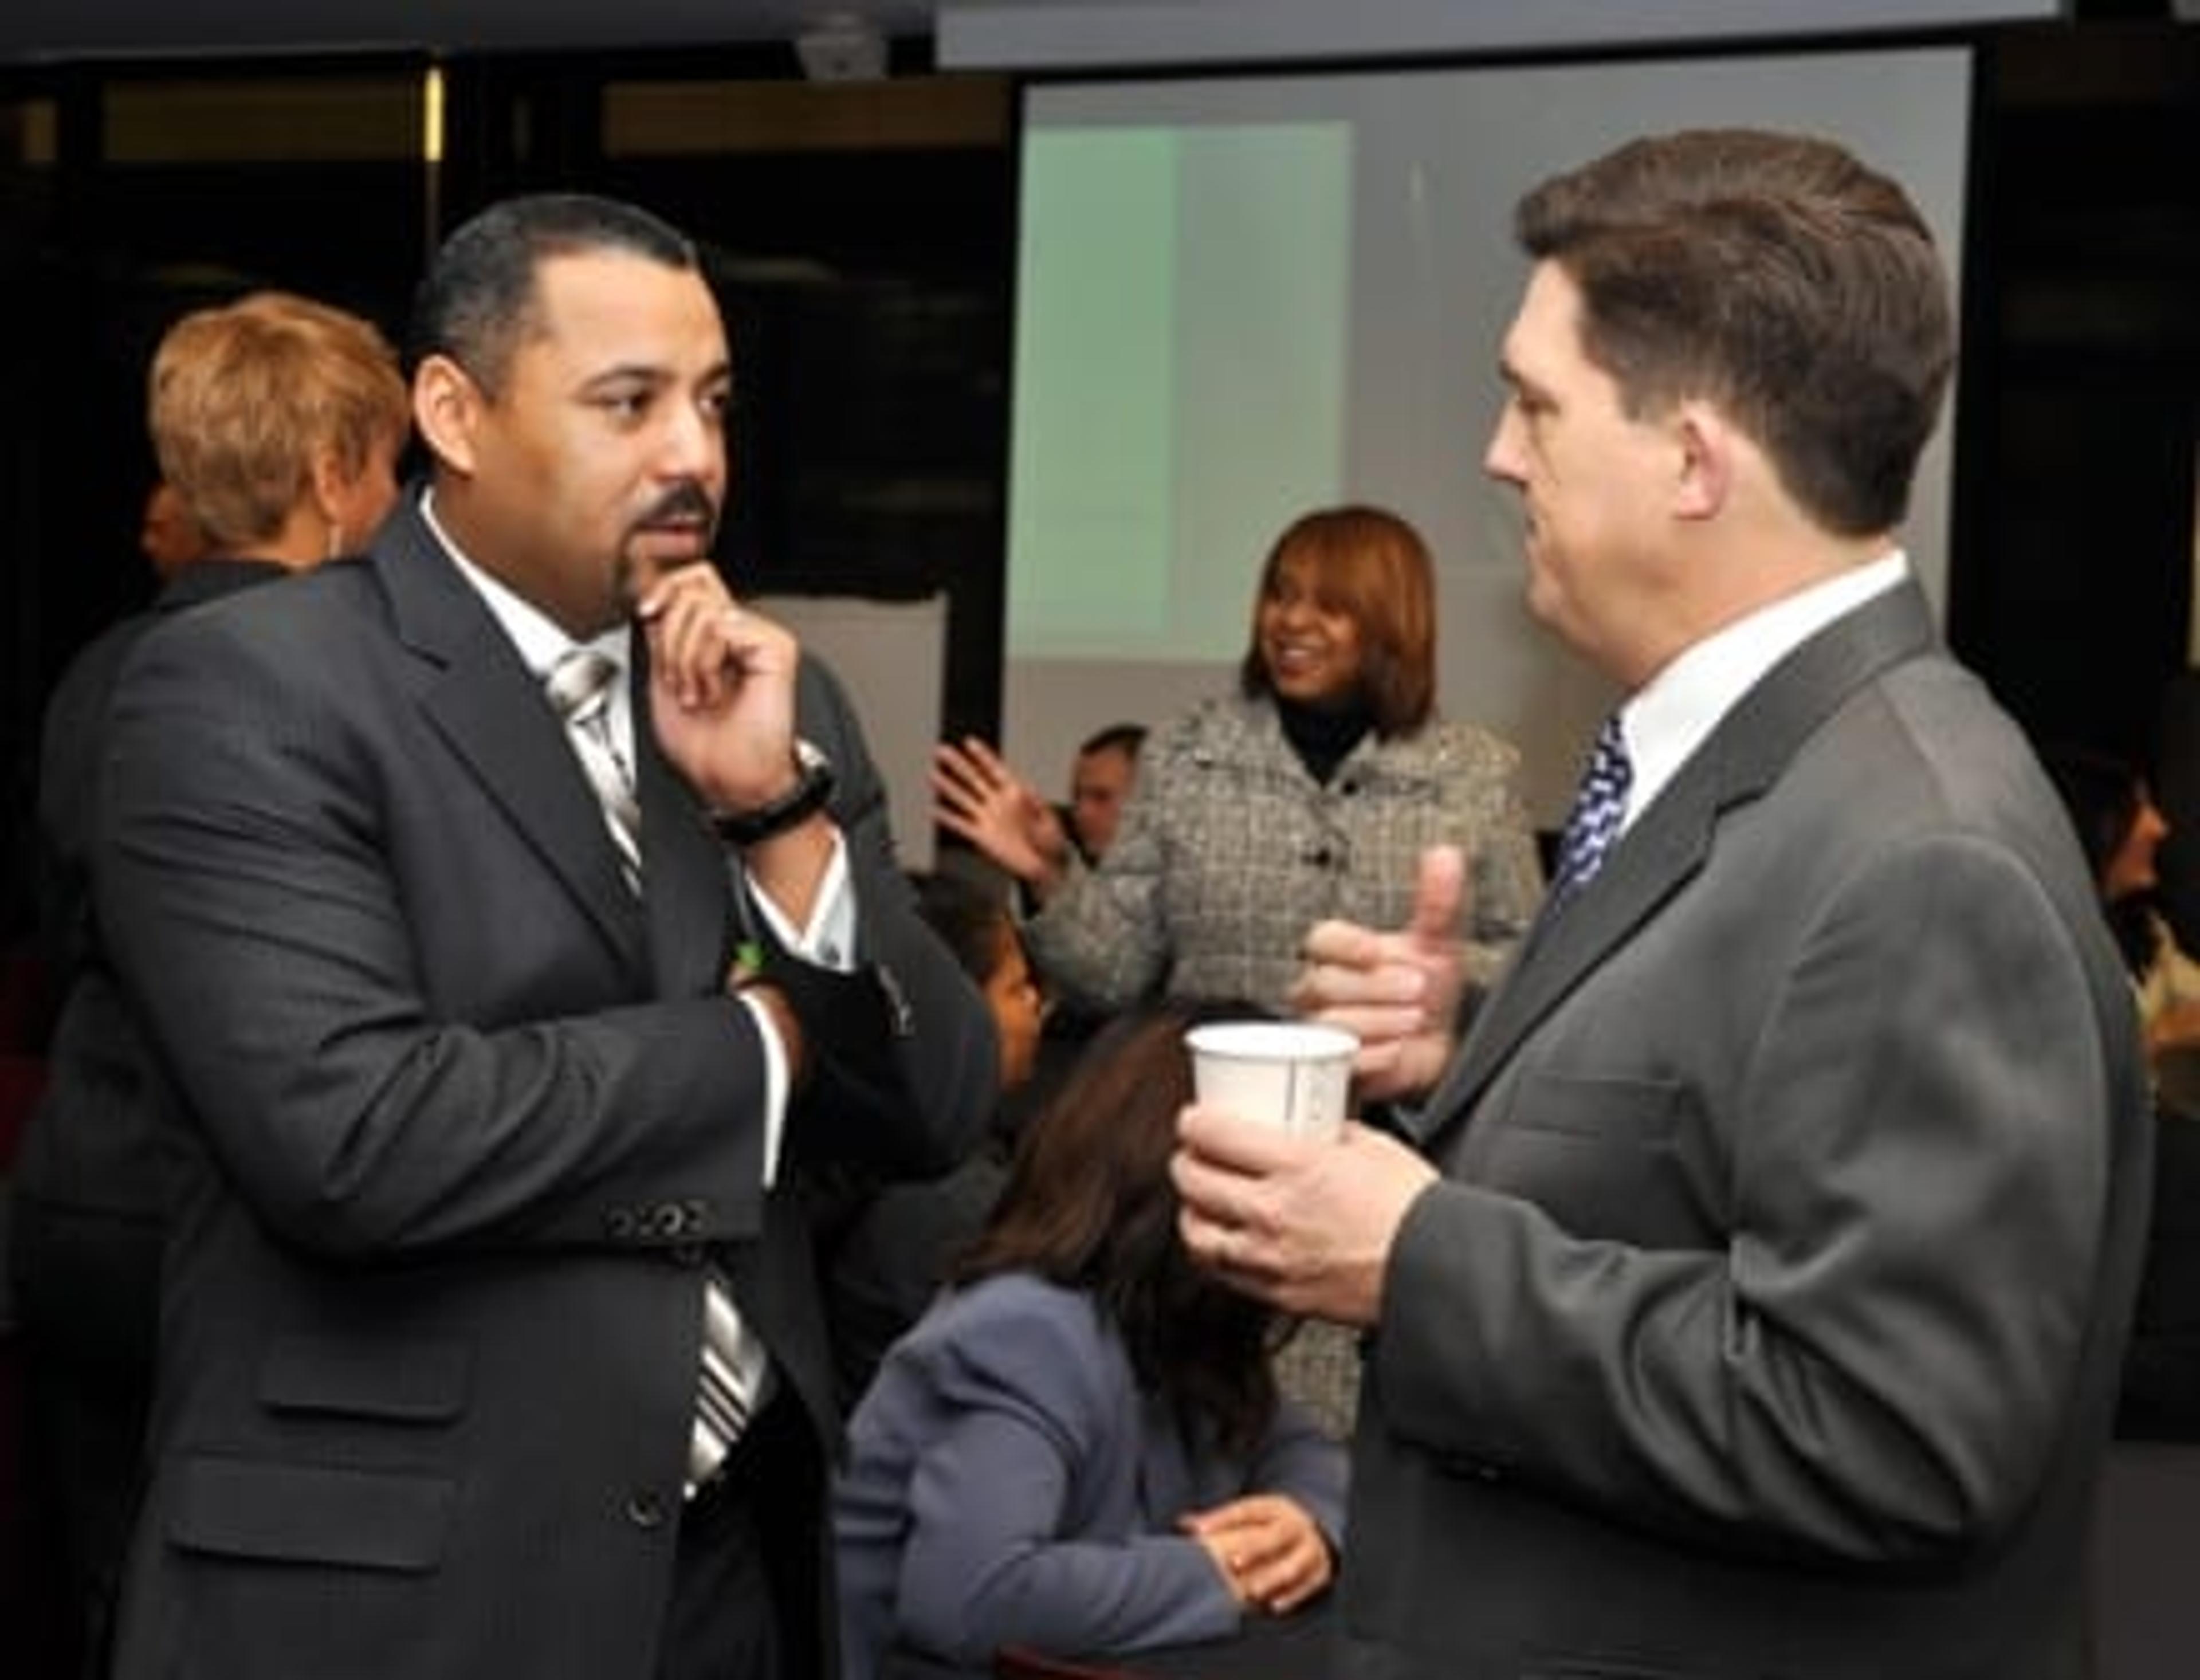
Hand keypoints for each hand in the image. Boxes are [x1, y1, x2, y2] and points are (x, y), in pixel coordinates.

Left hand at [637, 566, 799, 811]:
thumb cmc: (705, 745)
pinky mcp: (776, 648)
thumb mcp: (663, 679)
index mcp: (718, 636)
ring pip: (702, 608)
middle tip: (675, 676)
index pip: (693, 582)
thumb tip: (653, 602)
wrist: (730, 779)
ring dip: (684, 657)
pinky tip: (714, 691)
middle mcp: (743, 632)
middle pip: (695, 584)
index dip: (664, 589)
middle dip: (669, 632)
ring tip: (695, 691)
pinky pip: (721, 628)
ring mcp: (762, 637)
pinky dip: (704, 663)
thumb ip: (661, 636)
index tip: (646, 612)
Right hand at [931, 738, 1071, 892]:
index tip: (969, 742)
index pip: (995, 770)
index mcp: (1015, 792)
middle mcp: (997, 802)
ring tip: (932, 774)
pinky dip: (947, 818)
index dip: (982, 756)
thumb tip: (1020, 790)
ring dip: (948, 786)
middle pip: (974, 779)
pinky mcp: (981, 836)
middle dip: (957, 764)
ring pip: (963, 798)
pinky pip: (961, 824)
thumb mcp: (1048, 821)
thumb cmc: (1051, 841)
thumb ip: (1033, 806)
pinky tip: (933, 809)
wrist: (1046, 866)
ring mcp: (988, 818)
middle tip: (941, 751)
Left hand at [1172, 1105, 1436, 1326]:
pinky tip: (1220, 1239)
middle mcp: (1275, 1212)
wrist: (1435, 1274)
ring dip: (1191, 1209)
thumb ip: (1331, 1133)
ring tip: (1199, 1198)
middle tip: (1193, 1152)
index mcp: (1299, 1166)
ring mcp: (1272, 1257)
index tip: (1195, 1118)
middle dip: (1186, 1159)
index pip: (1215, 1134)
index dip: (1194, 1121)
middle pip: (1194, 1180)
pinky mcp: (1278, 1292)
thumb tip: (1311, 1122)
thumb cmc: (1414, 1211)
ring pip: (1196, 1231)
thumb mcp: (1373, 1148)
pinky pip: (1222, 1271)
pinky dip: (1212, 1252)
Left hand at [1182, 1494, 1333, 1614]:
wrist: (1313, 1528)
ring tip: (1254, 1590)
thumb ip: (1219, 1520)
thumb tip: (1184, 1523)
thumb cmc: (1271, 1524)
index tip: (1199, 1531)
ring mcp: (1309, 1548)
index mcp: (1272, 1508)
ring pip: (1294, 1562)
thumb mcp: (1250, 1514)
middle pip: (1275, 1536)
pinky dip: (1292, 1595)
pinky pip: (1309, 1583)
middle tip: (1233, 1562)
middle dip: (1255, 1549)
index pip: (1245, 1511)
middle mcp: (1293, 1526)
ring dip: (1274, 1577)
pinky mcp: (1320, 1570)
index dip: (1221, 1520)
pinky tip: (1273, 1605)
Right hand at [1289, 845, 1469, 1102]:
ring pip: (1330, 1023)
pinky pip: (1338, 1062)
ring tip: (1413, 1019)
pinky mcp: (1330, 1068)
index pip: (1322, 940)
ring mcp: (1322, 1030)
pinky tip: (1399, 1048)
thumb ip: (1437, 900)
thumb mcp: (1438, 943)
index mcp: (1340, 953)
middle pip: (1325, 983)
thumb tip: (1445, 856)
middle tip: (1417, 987)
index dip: (1348, 945)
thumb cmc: (1427, 989)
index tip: (1377, 951)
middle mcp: (1321, 990)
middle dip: (1376, 986)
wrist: (1438, 1044)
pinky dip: (1374, 1055)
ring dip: (1380, 1020)